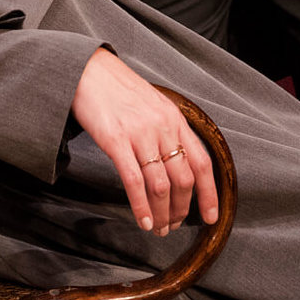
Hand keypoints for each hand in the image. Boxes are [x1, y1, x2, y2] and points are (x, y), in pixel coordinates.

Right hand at [71, 49, 217, 235]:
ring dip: (162, 213)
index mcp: (174, 119)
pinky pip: (134, 180)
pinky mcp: (115, 140)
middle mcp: (162, 127)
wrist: (88, 70)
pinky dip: (141, 206)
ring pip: (160, 184)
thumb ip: (167, 130)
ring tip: (158, 228)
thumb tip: (176, 164)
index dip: (209, 194)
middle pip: (182, 179)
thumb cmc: (118, 90)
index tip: (210, 216)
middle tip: (173, 226)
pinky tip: (143, 220)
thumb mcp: (153, 104)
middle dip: (180, 210)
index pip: (202, 162)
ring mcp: (139, 134)